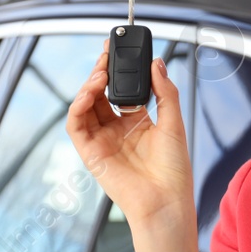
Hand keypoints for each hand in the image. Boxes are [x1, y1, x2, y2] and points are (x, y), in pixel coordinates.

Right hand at [65, 43, 195, 232]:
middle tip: (106, 55)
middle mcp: (117, 130)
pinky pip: (76, 125)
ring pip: (85, 106)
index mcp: (137, 123)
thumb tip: (157, 63)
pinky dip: (77, 106)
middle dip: (100, 73)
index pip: (120, 90)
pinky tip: (89, 93)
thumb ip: (165, 92)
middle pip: (100, 95)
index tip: (118, 51)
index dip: (117, 71)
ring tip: (100, 74)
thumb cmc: (174, 170)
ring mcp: (102, 141)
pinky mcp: (90, 153)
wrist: (166, 201)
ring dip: (88, 86)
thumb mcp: (174, 123)